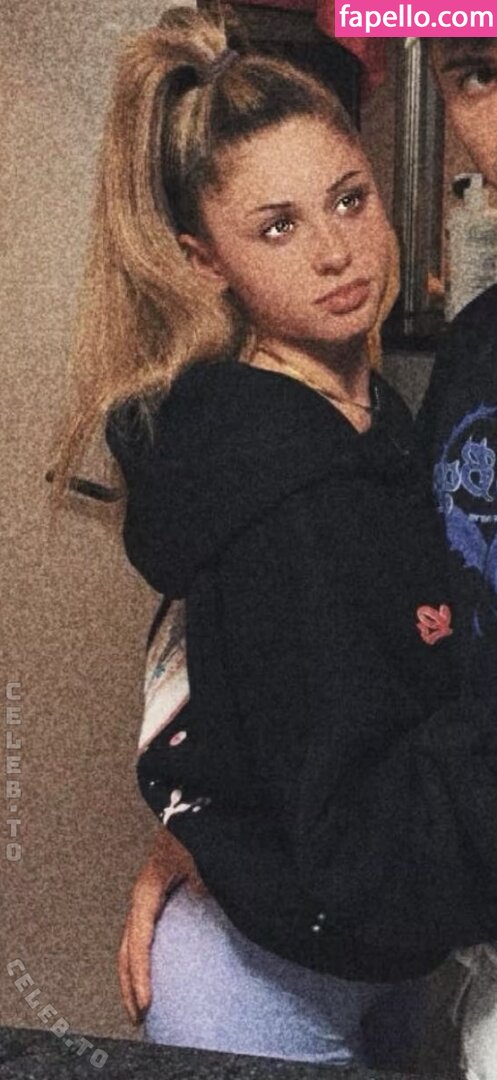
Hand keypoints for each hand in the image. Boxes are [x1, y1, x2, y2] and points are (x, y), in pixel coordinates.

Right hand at [118, 826, 207, 1022]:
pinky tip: (159, 969)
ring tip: (143, 1003)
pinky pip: (148, 928)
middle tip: (140, 1018)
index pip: (139, 936)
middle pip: (128, 943)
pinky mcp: (163, 888)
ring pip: (133, 938)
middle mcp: (147, 888)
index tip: (147, 1003)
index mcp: (151, 883)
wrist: (198, 797)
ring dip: (134, 971)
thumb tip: (211, 897)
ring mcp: (152, 889)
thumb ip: (207, 877)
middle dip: (130, 982)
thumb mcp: (204, 850)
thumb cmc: (200, 819)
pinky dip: (146, 954)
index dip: (140, 972)